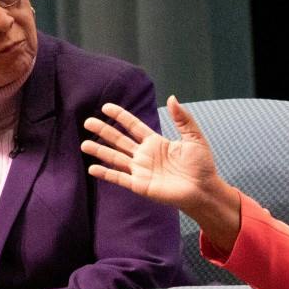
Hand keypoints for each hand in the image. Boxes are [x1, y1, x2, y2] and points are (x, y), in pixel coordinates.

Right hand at [83, 97, 242, 253]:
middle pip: (119, 140)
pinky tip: (92, 168)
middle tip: (87, 122)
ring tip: (83, 144)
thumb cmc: (202, 166)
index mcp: (155, 142)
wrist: (204, 190)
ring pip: (115, 157)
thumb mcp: (194, 138)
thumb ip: (183, 119)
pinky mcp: (140, 185)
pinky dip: (106, 173)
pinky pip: (119, 178)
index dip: (120, 116)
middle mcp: (144, 155)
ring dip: (100, 151)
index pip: (133, 126)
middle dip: (104, 131)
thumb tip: (172, 98)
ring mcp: (141, 170)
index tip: (106, 107)